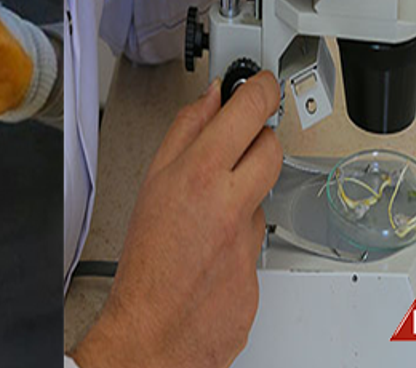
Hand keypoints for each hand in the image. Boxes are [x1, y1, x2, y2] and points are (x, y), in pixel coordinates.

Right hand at [71, 72, 283, 367]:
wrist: (152, 331)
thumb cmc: (142, 263)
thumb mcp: (150, 183)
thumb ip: (183, 134)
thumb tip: (208, 100)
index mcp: (200, 175)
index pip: (248, 112)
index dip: (260, 89)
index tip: (260, 83)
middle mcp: (232, 205)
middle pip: (272, 149)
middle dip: (260, 140)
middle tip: (240, 144)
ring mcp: (251, 240)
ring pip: (263, 200)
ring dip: (243, 200)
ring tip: (206, 218)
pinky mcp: (261, 273)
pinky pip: (258, 244)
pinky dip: (239, 243)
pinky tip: (211, 252)